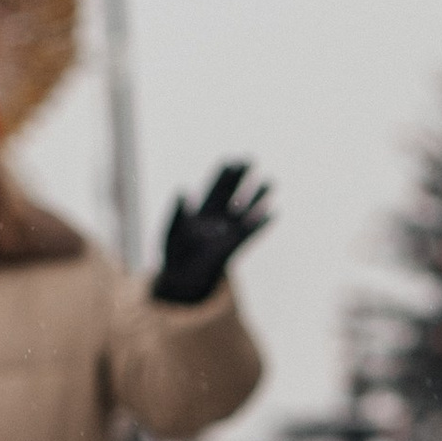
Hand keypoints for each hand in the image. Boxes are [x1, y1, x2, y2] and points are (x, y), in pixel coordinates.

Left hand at [153, 161, 272, 306]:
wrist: (181, 281)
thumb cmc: (173, 255)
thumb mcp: (169, 231)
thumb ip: (176, 212)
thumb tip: (183, 189)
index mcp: (200, 211)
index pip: (213, 188)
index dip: (222, 174)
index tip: (231, 160)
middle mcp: (216, 219)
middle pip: (231, 193)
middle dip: (241, 177)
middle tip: (251, 158)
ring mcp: (227, 232)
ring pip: (245, 211)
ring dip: (257, 197)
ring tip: (270, 181)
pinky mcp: (234, 247)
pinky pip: (249, 234)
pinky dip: (260, 224)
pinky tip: (272, 213)